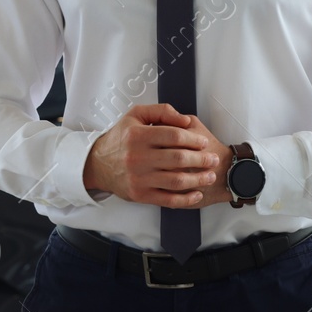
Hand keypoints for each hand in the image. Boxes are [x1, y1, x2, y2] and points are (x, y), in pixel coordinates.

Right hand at [82, 104, 223, 207]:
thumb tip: (185, 121)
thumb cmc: (121, 138)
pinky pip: (168, 199)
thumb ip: (161, 112)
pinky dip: (186, 199)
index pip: (173, 136)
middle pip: (178, 159)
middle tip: (213, 159)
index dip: (193, 139)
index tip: (204, 142)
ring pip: (176, 181)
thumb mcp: (135, 115)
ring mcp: (139, 178)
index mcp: (137, 135)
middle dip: (201, 160)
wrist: (98, 164)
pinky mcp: (140, 195)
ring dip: (198, 179)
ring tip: (210, 176)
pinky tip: (197, 194)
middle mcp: (137, 157)